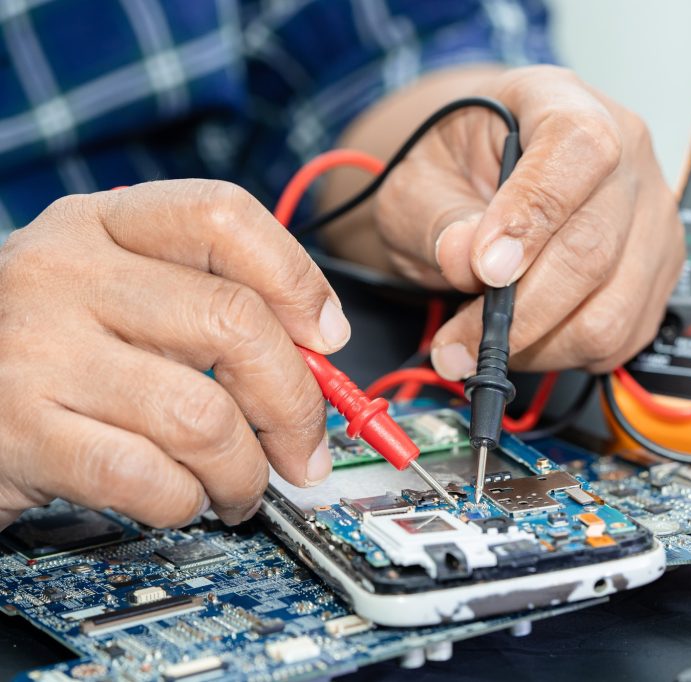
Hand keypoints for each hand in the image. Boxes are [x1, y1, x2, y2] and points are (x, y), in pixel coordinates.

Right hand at [0, 181, 348, 528]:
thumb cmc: (46, 344)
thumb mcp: (116, 290)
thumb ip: (207, 301)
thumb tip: (318, 354)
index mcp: (103, 223)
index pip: (223, 215)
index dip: (297, 278)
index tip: (328, 337)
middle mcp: (67, 271)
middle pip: (235, 322)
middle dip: (296, 403)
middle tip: (306, 448)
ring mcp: (37, 350)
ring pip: (202, 415)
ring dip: (246, 470)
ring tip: (241, 485)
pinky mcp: (20, 432)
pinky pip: (148, 477)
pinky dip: (187, 500)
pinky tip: (182, 496)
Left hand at [364, 65, 683, 378]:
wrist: (481, 173)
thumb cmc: (455, 165)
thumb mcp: (420, 178)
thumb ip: (438, 217)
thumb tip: (467, 259)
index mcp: (565, 102)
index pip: (578, 149)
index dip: (532, 217)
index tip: (484, 269)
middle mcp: (627, 154)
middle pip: (594, 248)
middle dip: (519, 313)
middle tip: (457, 344)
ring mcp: (651, 216)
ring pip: (612, 310)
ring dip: (539, 344)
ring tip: (483, 341)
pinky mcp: (657, 271)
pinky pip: (621, 336)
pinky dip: (564, 352)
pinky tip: (524, 336)